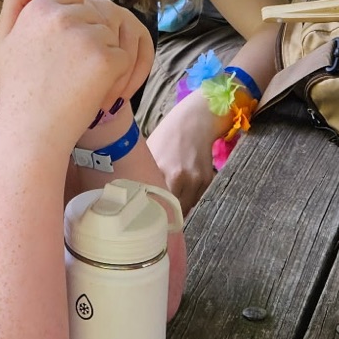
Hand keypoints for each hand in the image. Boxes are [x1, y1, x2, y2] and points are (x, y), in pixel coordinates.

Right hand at [0, 0, 151, 143]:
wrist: (30, 132)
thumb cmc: (17, 87)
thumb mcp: (4, 40)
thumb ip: (17, 2)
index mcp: (39, 7)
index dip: (70, 20)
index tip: (59, 48)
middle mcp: (62, 16)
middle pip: (94, 13)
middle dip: (87, 38)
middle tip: (66, 70)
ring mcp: (86, 37)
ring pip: (110, 35)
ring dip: (101, 57)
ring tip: (77, 82)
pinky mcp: (106, 60)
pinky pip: (123, 58)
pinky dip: (114, 77)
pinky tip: (92, 91)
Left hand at [145, 94, 221, 216]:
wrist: (194, 122)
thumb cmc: (167, 136)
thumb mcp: (149, 153)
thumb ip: (144, 175)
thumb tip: (132, 197)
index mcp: (160, 169)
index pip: (154, 203)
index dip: (151, 213)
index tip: (146, 216)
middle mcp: (179, 177)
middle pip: (171, 209)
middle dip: (164, 213)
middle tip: (156, 215)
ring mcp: (195, 180)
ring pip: (185, 207)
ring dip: (178, 208)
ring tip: (169, 202)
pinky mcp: (207, 180)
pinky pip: (196, 200)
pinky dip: (188, 199)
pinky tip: (182, 191)